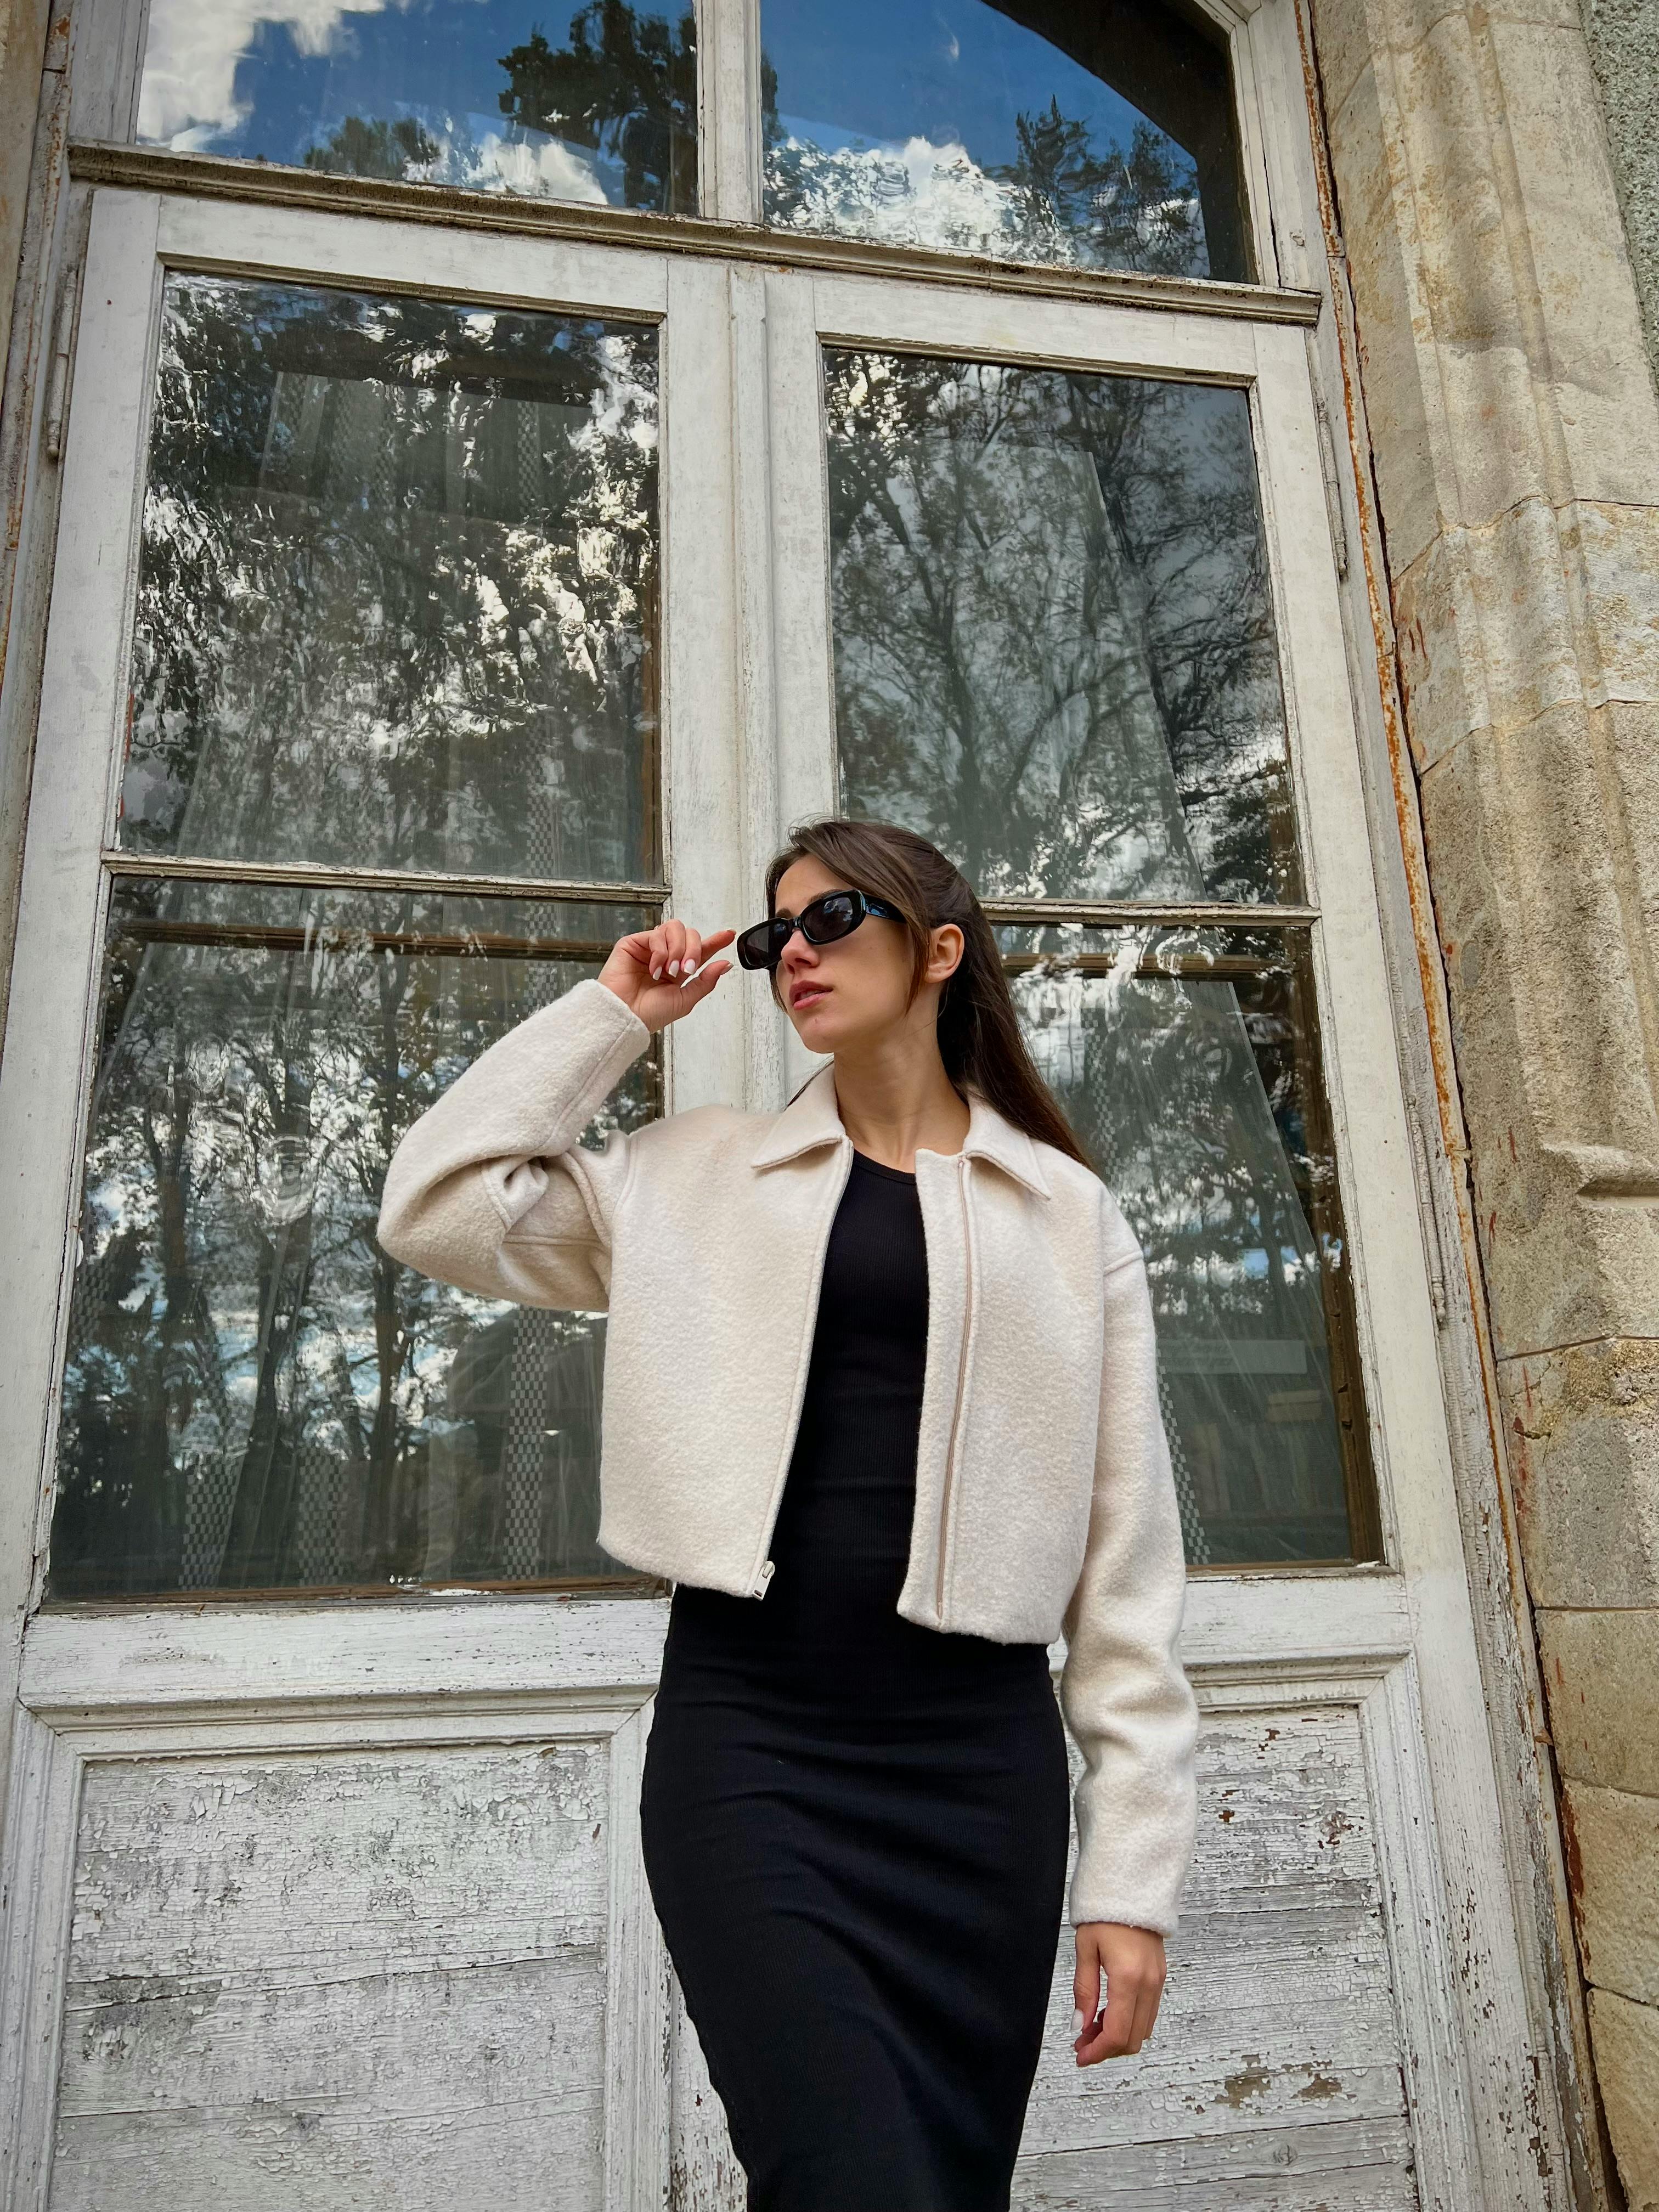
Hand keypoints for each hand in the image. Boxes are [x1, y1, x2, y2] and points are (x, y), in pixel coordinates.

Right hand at [598, 917, 734, 1034]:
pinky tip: (654, 968)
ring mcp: (650, 949)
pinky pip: (656, 934)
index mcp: (679, 970)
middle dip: (693, 950)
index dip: (715, 941)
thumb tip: (725, 964)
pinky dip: (660, 952)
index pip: (701, 950)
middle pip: (690, 934)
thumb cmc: (649, 1014)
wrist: (624, 1017)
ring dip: (677, 949)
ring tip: (669, 970)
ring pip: (675, 929)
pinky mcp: (634, 944)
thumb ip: (706, 981)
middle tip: (686, 969)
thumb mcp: (685, 1000)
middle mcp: (666, 957)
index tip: (729, 935)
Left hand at [1071, 1923, 1165, 2065]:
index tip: (1080, 2056)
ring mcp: (1158, 1981)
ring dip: (1118, 2037)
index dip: (1098, 2052)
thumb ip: (1084, 1990)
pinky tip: (1108, 2013)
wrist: (1132, 1887)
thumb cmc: (1105, 1912)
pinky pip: (1148, 2013)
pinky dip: (1129, 2022)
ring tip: (1091, 2028)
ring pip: (1143, 2030)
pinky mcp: (1159, 1977)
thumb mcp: (1085, 1949)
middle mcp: (1149, 1984)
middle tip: (1082, 2044)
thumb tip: (1080, 2025)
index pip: (1117, 2033)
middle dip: (1106, 2048)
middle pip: (1133, 2038)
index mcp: (1128, 1978)